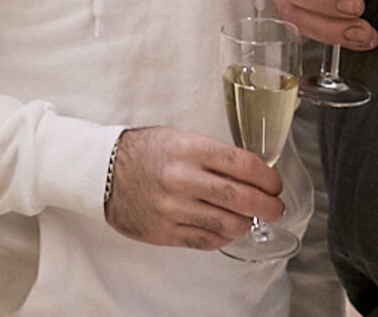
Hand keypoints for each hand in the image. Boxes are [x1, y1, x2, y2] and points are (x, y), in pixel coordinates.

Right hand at [102, 127, 283, 250]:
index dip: (268, 177)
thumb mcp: (178, 137)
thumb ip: (213, 153)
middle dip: (268, 205)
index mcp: (189, 148)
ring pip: (227, 223)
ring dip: (247, 224)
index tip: (275, 183)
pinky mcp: (164, 232)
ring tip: (250, 219)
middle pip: (241, 197)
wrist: (101, 171)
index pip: (243, 164)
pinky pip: (206, 240)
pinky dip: (223, 237)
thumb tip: (252, 171)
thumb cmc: (144, 151)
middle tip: (276, 207)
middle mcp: (182, 178)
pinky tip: (227, 229)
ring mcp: (173, 208)